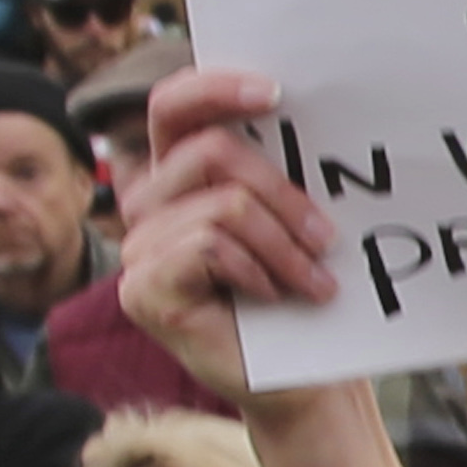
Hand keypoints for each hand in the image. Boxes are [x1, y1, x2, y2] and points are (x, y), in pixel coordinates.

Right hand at [117, 66, 344, 405]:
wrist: (304, 379)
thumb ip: (282, 171)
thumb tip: (314, 115)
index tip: (276, 93)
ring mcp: (139, 248)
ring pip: (224, 207)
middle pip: (210, 150)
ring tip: (316, 282)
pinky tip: (273, 297)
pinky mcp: (141, 290)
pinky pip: (209, 247)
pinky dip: (257, 272)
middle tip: (327, 235)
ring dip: (285, 247)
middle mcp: (150, 204)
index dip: (216, 87)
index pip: (176, 106)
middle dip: (282, 190)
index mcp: (181, 174)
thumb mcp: (296, 221)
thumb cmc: (302, 297)